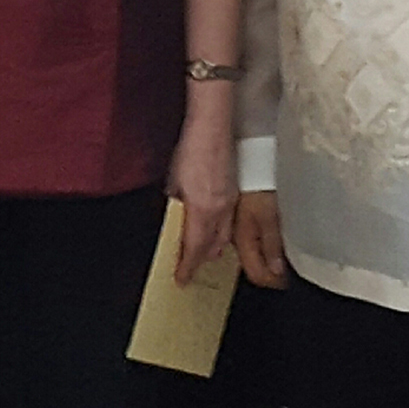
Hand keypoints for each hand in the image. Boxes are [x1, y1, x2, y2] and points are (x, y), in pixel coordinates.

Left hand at [169, 101, 237, 277]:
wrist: (213, 128)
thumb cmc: (191, 151)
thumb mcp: (173, 182)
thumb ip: (176, 204)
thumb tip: (175, 215)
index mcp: (202, 210)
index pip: (194, 249)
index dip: (187, 267)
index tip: (181, 279)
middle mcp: (220, 211)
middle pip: (213, 247)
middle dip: (201, 260)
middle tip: (190, 269)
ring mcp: (231, 201)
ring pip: (224, 236)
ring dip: (214, 247)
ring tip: (204, 254)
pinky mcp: (235, 191)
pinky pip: (230, 221)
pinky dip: (221, 231)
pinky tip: (215, 228)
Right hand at [233, 189, 288, 288]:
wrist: (246, 168)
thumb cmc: (257, 189)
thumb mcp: (269, 218)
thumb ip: (271, 246)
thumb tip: (277, 272)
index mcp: (243, 242)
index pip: (256, 274)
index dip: (272, 282)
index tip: (287, 283)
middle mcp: (237, 239)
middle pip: (252, 267)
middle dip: (268, 274)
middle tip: (285, 276)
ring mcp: (238, 230)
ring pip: (251, 255)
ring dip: (266, 261)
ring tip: (281, 262)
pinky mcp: (240, 220)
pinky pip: (251, 243)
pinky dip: (263, 248)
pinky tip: (271, 243)